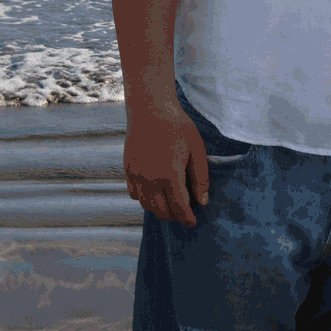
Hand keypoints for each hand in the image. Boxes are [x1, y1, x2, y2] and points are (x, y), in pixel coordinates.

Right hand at [123, 101, 208, 227]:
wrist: (150, 108)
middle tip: (183, 212)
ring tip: (170, 204)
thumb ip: (200, 178)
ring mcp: (136, 175)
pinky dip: (144, 198)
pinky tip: (154, 191)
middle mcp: (150, 180)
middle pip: (161, 211)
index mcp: (170, 176)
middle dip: (174, 216)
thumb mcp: (197, 149)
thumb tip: (202, 201)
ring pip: (146, 205)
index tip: (193, 222)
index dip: (187, 219)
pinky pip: (134, 194)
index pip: (179, 208)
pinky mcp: (128, 169)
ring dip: (158, 209)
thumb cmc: (177, 126)